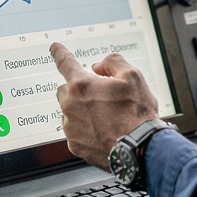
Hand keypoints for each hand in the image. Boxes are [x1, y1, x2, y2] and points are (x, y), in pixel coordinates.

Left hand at [51, 42, 158, 169]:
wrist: (141, 148)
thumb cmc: (137, 114)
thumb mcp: (132, 76)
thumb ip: (112, 63)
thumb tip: (99, 67)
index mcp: (81, 85)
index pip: (65, 62)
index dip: (60, 52)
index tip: (55, 48)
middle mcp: (70, 106)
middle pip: (65, 90)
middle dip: (78, 90)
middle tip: (99, 96)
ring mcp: (71, 128)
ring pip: (70, 112)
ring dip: (82, 111)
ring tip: (107, 118)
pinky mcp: (75, 145)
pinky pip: (75, 132)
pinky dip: (86, 130)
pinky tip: (104, 131)